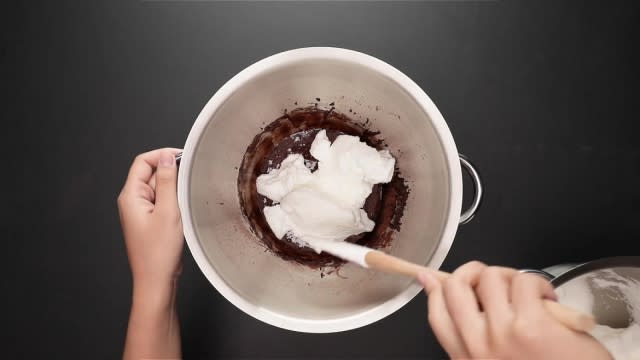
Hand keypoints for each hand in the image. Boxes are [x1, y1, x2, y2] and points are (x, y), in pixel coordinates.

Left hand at [118, 148, 182, 290]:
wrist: (156, 280)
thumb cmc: (158, 253)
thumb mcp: (167, 211)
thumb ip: (167, 181)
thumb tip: (167, 158)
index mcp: (130, 196)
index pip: (143, 162)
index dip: (162, 155)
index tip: (181, 156)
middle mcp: (132, 201)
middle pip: (151, 173)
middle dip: (170, 174)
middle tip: (188, 183)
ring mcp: (141, 211)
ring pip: (158, 188)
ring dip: (173, 189)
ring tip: (183, 203)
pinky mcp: (150, 220)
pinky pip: (162, 201)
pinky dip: (173, 201)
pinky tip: (181, 212)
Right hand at [417, 261, 611, 359]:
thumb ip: (478, 334)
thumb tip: (451, 297)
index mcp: (466, 359)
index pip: (437, 313)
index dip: (434, 289)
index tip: (433, 277)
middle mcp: (478, 348)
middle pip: (455, 287)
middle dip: (473, 271)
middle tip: (495, 280)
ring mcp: (502, 335)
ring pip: (490, 277)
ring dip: (513, 277)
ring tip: (532, 295)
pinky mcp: (532, 325)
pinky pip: (524, 282)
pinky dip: (539, 284)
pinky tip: (550, 300)